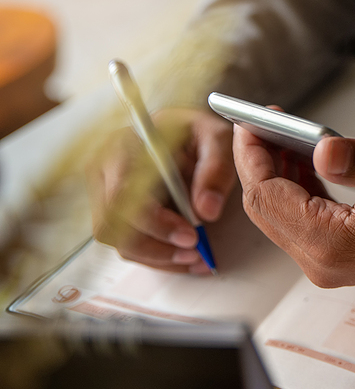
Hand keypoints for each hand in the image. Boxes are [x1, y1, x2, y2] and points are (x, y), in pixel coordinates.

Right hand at [87, 108, 235, 272]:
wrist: (183, 130)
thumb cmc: (196, 131)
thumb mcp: (215, 138)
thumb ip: (216, 169)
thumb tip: (206, 211)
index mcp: (123, 146)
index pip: (124, 194)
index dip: (155, 222)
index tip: (190, 235)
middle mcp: (103, 170)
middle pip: (113, 226)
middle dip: (156, 248)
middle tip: (196, 253)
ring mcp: (103, 193)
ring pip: (119, 241)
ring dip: (158, 257)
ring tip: (196, 258)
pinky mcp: (113, 212)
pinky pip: (128, 244)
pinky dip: (158, 257)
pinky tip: (186, 258)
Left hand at [233, 128, 354, 286]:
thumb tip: (321, 150)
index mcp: (337, 244)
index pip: (267, 198)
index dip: (253, 155)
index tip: (250, 120)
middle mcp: (326, 262)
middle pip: (265, 209)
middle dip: (259, 161)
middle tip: (265, 120)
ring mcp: (332, 263)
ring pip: (279, 214)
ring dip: (277, 172)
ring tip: (286, 134)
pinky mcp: (341, 255)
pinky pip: (300, 219)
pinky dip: (296, 187)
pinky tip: (306, 160)